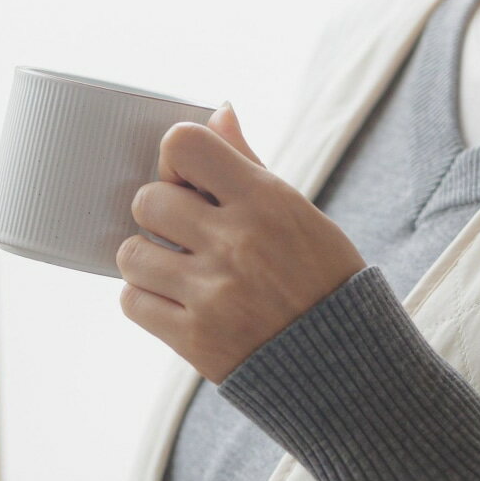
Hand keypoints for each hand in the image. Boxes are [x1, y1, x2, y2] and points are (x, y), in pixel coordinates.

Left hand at [116, 103, 366, 382]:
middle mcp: (236, 242)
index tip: (189, 181)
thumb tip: (218, 111)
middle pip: (148, 199)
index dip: (176, 160)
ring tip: (179, 270)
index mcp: (265, 201)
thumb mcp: (298, 212)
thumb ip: (248, 162)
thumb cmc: (323, 279)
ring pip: (130, 253)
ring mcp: (213, 293)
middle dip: (160, 213)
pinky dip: (146, 299)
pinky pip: (132, 301)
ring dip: (147, 258)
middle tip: (185, 232)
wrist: (349, 370)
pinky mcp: (195, 340)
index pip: (183, 144)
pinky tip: (176, 300)